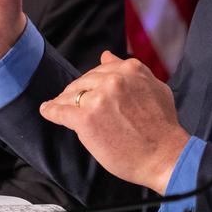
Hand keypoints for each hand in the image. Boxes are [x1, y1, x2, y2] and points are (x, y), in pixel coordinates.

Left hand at [39, 51, 189, 192]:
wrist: (164, 155)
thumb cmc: (163, 126)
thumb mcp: (156, 88)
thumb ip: (132, 71)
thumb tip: (106, 55)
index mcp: (131, 70)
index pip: (102, 69)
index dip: (93, 80)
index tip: (88, 89)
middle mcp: (114, 80)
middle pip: (84, 81)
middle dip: (77, 90)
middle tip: (72, 100)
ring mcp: (98, 99)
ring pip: (71, 95)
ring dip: (63, 100)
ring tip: (58, 106)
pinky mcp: (86, 119)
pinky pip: (60, 111)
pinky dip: (51, 111)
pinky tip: (47, 111)